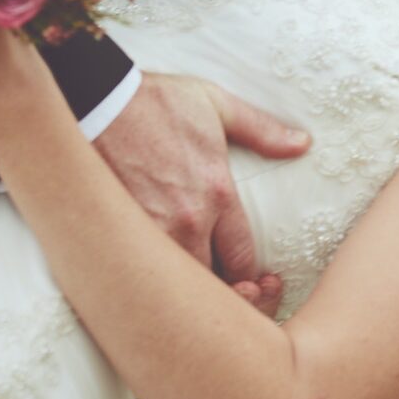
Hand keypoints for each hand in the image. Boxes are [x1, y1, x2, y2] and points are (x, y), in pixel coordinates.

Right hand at [94, 73, 310, 318]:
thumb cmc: (154, 101)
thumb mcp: (216, 104)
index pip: (243, 260)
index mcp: (217, 194)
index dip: (250, 279)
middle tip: (223, 297)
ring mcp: (149, 231)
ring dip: (184, 296)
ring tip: (190, 300)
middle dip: (221, 296)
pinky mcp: (116, 234)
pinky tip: (152, 286)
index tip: (251, 282)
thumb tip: (303, 143)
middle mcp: (186, 221)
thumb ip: (261, 129)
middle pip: (212, 285)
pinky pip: (137, 275)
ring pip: (174, 288)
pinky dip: (148, 284)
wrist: (96, 98)